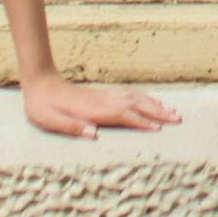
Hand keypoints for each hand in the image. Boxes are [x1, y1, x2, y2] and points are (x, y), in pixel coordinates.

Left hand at [22, 73, 173, 137]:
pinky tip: (152, 101)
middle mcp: (103, 100)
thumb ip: (71, 127)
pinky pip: (130, 94)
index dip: (140, 122)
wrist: (40, 82)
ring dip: (155, 104)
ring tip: (173, 111)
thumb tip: (94, 134)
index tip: (158, 129)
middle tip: (178, 119)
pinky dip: (145, 97)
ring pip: (136, 97)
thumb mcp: (49, 121)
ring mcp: (105, 95)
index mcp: (92, 110)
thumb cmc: (42, 107)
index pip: (122, 115)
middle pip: (136, 104)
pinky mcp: (104, 94)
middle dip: (157, 112)